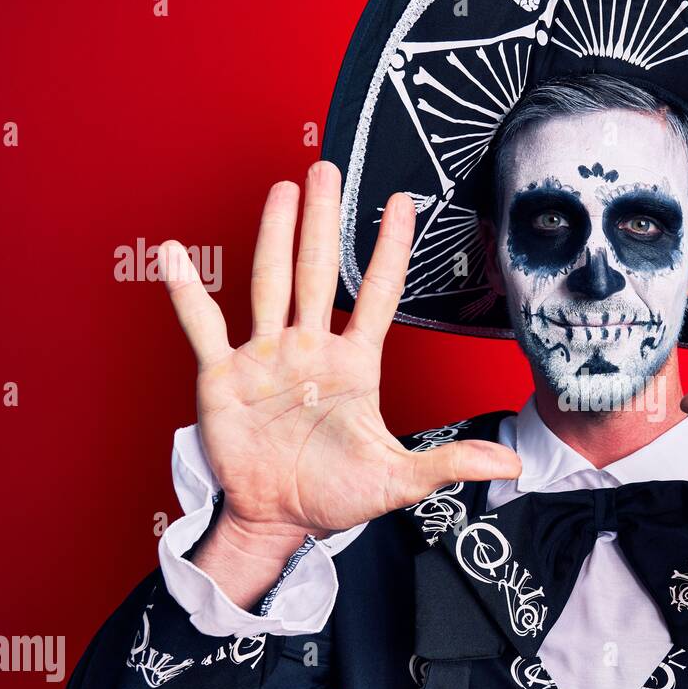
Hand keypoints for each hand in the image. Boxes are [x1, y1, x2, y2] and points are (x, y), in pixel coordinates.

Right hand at [159, 161, 521, 545]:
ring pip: (269, 282)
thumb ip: (450, 463)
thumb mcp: (400, 480)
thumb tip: (510, 467)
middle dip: (322, 220)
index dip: (389, 250)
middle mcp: (310, 350)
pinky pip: (203, 326)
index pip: (377, 295)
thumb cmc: (337, 496)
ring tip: (282, 189)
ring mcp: (266, 357)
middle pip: (316, 271)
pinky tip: (177, 254)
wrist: (279, 520)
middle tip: (326, 168)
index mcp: (354, 366)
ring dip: (273, 235)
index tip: (401, 204)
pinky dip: (187, 292)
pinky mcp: (223, 376)